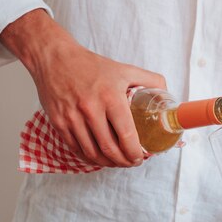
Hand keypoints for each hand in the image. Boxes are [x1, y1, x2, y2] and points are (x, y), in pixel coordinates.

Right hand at [0, 9, 165, 166]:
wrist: (54, 58)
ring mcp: (72, 117)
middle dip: (124, 161)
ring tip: (118, 162)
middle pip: (110, 148)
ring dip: (108, 163)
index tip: (141, 157)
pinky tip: (99, 157)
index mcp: (111, 97)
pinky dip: (89, 157)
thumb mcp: (125, 69)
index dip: (135, 153)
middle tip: (132, 163)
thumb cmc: (91, 65)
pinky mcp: (58, 122)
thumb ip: (150, 80)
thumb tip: (167, 94)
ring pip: (92, 152)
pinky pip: (76, 148)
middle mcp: (90, 109)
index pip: (126, 135)